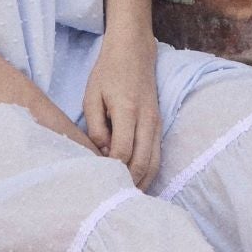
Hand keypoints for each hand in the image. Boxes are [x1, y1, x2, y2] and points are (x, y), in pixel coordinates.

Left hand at [81, 28, 161, 190]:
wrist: (134, 52)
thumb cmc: (108, 72)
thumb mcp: (92, 96)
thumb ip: (96, 126)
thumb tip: (103, 153)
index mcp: (128, 111)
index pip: (123, 151)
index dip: (111, 168)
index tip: (99, 175)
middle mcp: (147, 120)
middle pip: (142, 163)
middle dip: (129, 183)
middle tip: (113, 199)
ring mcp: (156, 124)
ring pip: (154, 163)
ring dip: (142, 182)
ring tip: (127, 198)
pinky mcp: (159, 125)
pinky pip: (157, 155)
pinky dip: (149, 172)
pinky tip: (138, 182)